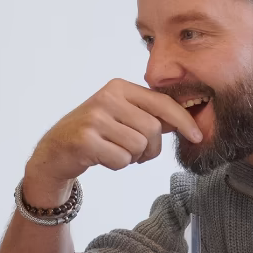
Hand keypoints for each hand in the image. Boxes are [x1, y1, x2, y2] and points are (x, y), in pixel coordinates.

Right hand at [22, 79, 202, 206]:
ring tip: (115, 152)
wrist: (55, 151)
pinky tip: (102, 158)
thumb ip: (149, 115)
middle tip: (135, 153)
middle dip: (150, 149)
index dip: (183, 120)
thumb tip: (186, 119)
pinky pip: (121, 159)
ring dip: (132, 158)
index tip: (197, 135)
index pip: (161, 102)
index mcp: (119, 87)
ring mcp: (94, 117)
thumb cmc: (94, 134)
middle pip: (152, 129)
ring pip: (138, 146)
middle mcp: (107, 97)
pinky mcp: (85, 139)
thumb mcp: (121, 116)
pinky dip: (117, 165)